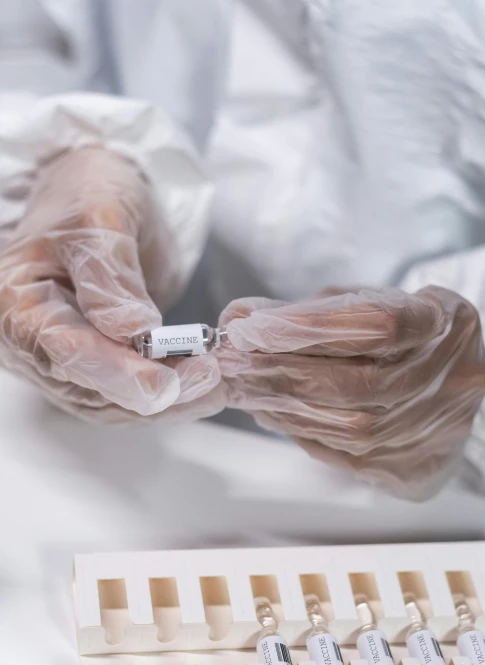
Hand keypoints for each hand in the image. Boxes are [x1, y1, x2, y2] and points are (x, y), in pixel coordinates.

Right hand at [0, 147, 223, 422]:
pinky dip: (167, 396)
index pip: (63, 351)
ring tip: (216, 384)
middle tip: (208, 377)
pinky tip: (204, 388)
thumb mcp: (100, 218)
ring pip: (112, 403)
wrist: (100, 197)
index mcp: (16, 303)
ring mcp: (61, 360)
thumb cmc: (90, 193)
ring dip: (167, 401)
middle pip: (89, 389)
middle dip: (152, 391)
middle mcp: (30, 342)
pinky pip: (127, 396)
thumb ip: (111, 275)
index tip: (164, 384)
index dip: (116, 373)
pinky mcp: (95, 366)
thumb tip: (132, 331)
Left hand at [218, 287, 484, 498]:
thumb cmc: (401, 335)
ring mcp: (437, 429)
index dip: (308, 328)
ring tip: (243, 386)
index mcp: (447, 324)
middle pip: (358, 385)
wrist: (449, 383)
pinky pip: (347, 454)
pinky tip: (271, 410)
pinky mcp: (414, 466)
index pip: (376, 326)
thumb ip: (304, 311)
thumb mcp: (360, 303)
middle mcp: (450, 380)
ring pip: (351, 427)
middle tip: (231, 362)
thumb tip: (238, 321)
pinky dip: (301, 430)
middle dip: (283, 372)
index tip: (251, 328)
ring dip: (285, 406)